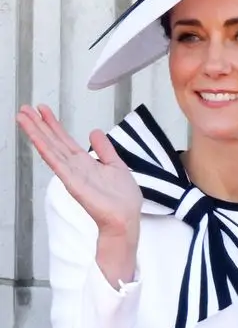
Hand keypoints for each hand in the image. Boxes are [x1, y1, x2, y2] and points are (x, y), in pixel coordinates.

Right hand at [17, 104, 141, 238]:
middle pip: (52, 141)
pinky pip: (57, 163)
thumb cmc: (123, 199)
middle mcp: (75, 166)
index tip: (42, 110)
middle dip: (38, 124)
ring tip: (22, 117)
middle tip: (23, 109)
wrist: (125, 218)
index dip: (53, 124)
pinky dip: (46, 150)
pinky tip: (36, 138)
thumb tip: (94, 131)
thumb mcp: (116, 165)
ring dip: (36, 132)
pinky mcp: (72, 182)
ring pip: (50, 148)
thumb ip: (104, 149)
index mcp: (85, 162)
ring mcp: (71, 174)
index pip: (64, 139)